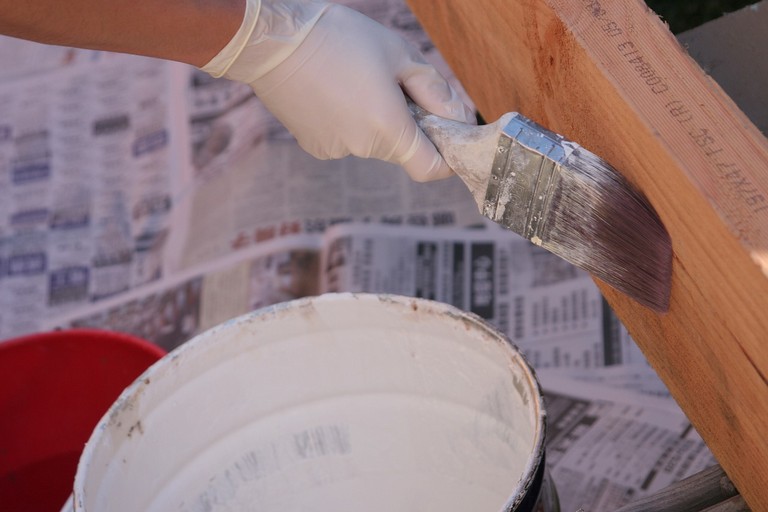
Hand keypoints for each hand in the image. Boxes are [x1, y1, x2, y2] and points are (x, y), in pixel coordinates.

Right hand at [202, 0, 474, 181]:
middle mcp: (362, 148)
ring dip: (375, 120)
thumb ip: (433, 90)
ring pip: (372, 142)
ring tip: (355, 81)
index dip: (445, 158)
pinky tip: (332, 91)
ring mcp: (336, 150)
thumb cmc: (341, 39)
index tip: (447, 138)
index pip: (430, 168)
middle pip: (400, 150)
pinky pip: (345, 138)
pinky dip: (348, 121)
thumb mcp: (398, 54)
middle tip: (395, 85)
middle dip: (407, 124)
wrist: (273, 41)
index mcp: (388, 128)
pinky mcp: (314, 146)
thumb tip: (457, 115)